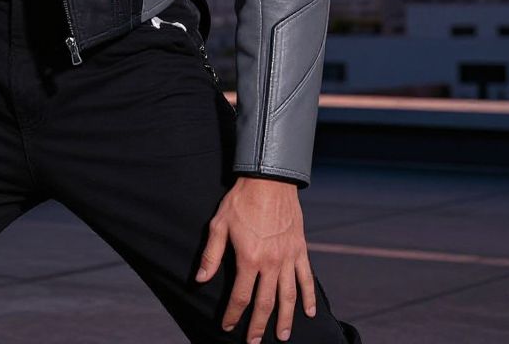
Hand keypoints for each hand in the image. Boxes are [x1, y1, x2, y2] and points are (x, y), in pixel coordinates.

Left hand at [195, 176, 315, 342]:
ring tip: (282, 335)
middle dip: (259, 325)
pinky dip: (308, 296)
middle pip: (265, 303)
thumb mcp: (219, 224)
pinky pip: (306, 278)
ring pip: (288, 296)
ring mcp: (288, 258)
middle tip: (254, 342)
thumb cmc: (240, 200)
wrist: (269, 180)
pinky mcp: (300, 250)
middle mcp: (271, 263)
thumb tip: (200, 280)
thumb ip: (211, 254)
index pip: (241, 296)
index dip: (233, 314)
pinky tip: (308, 312)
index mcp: (249, 258)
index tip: (227, 326)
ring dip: (285, 318)